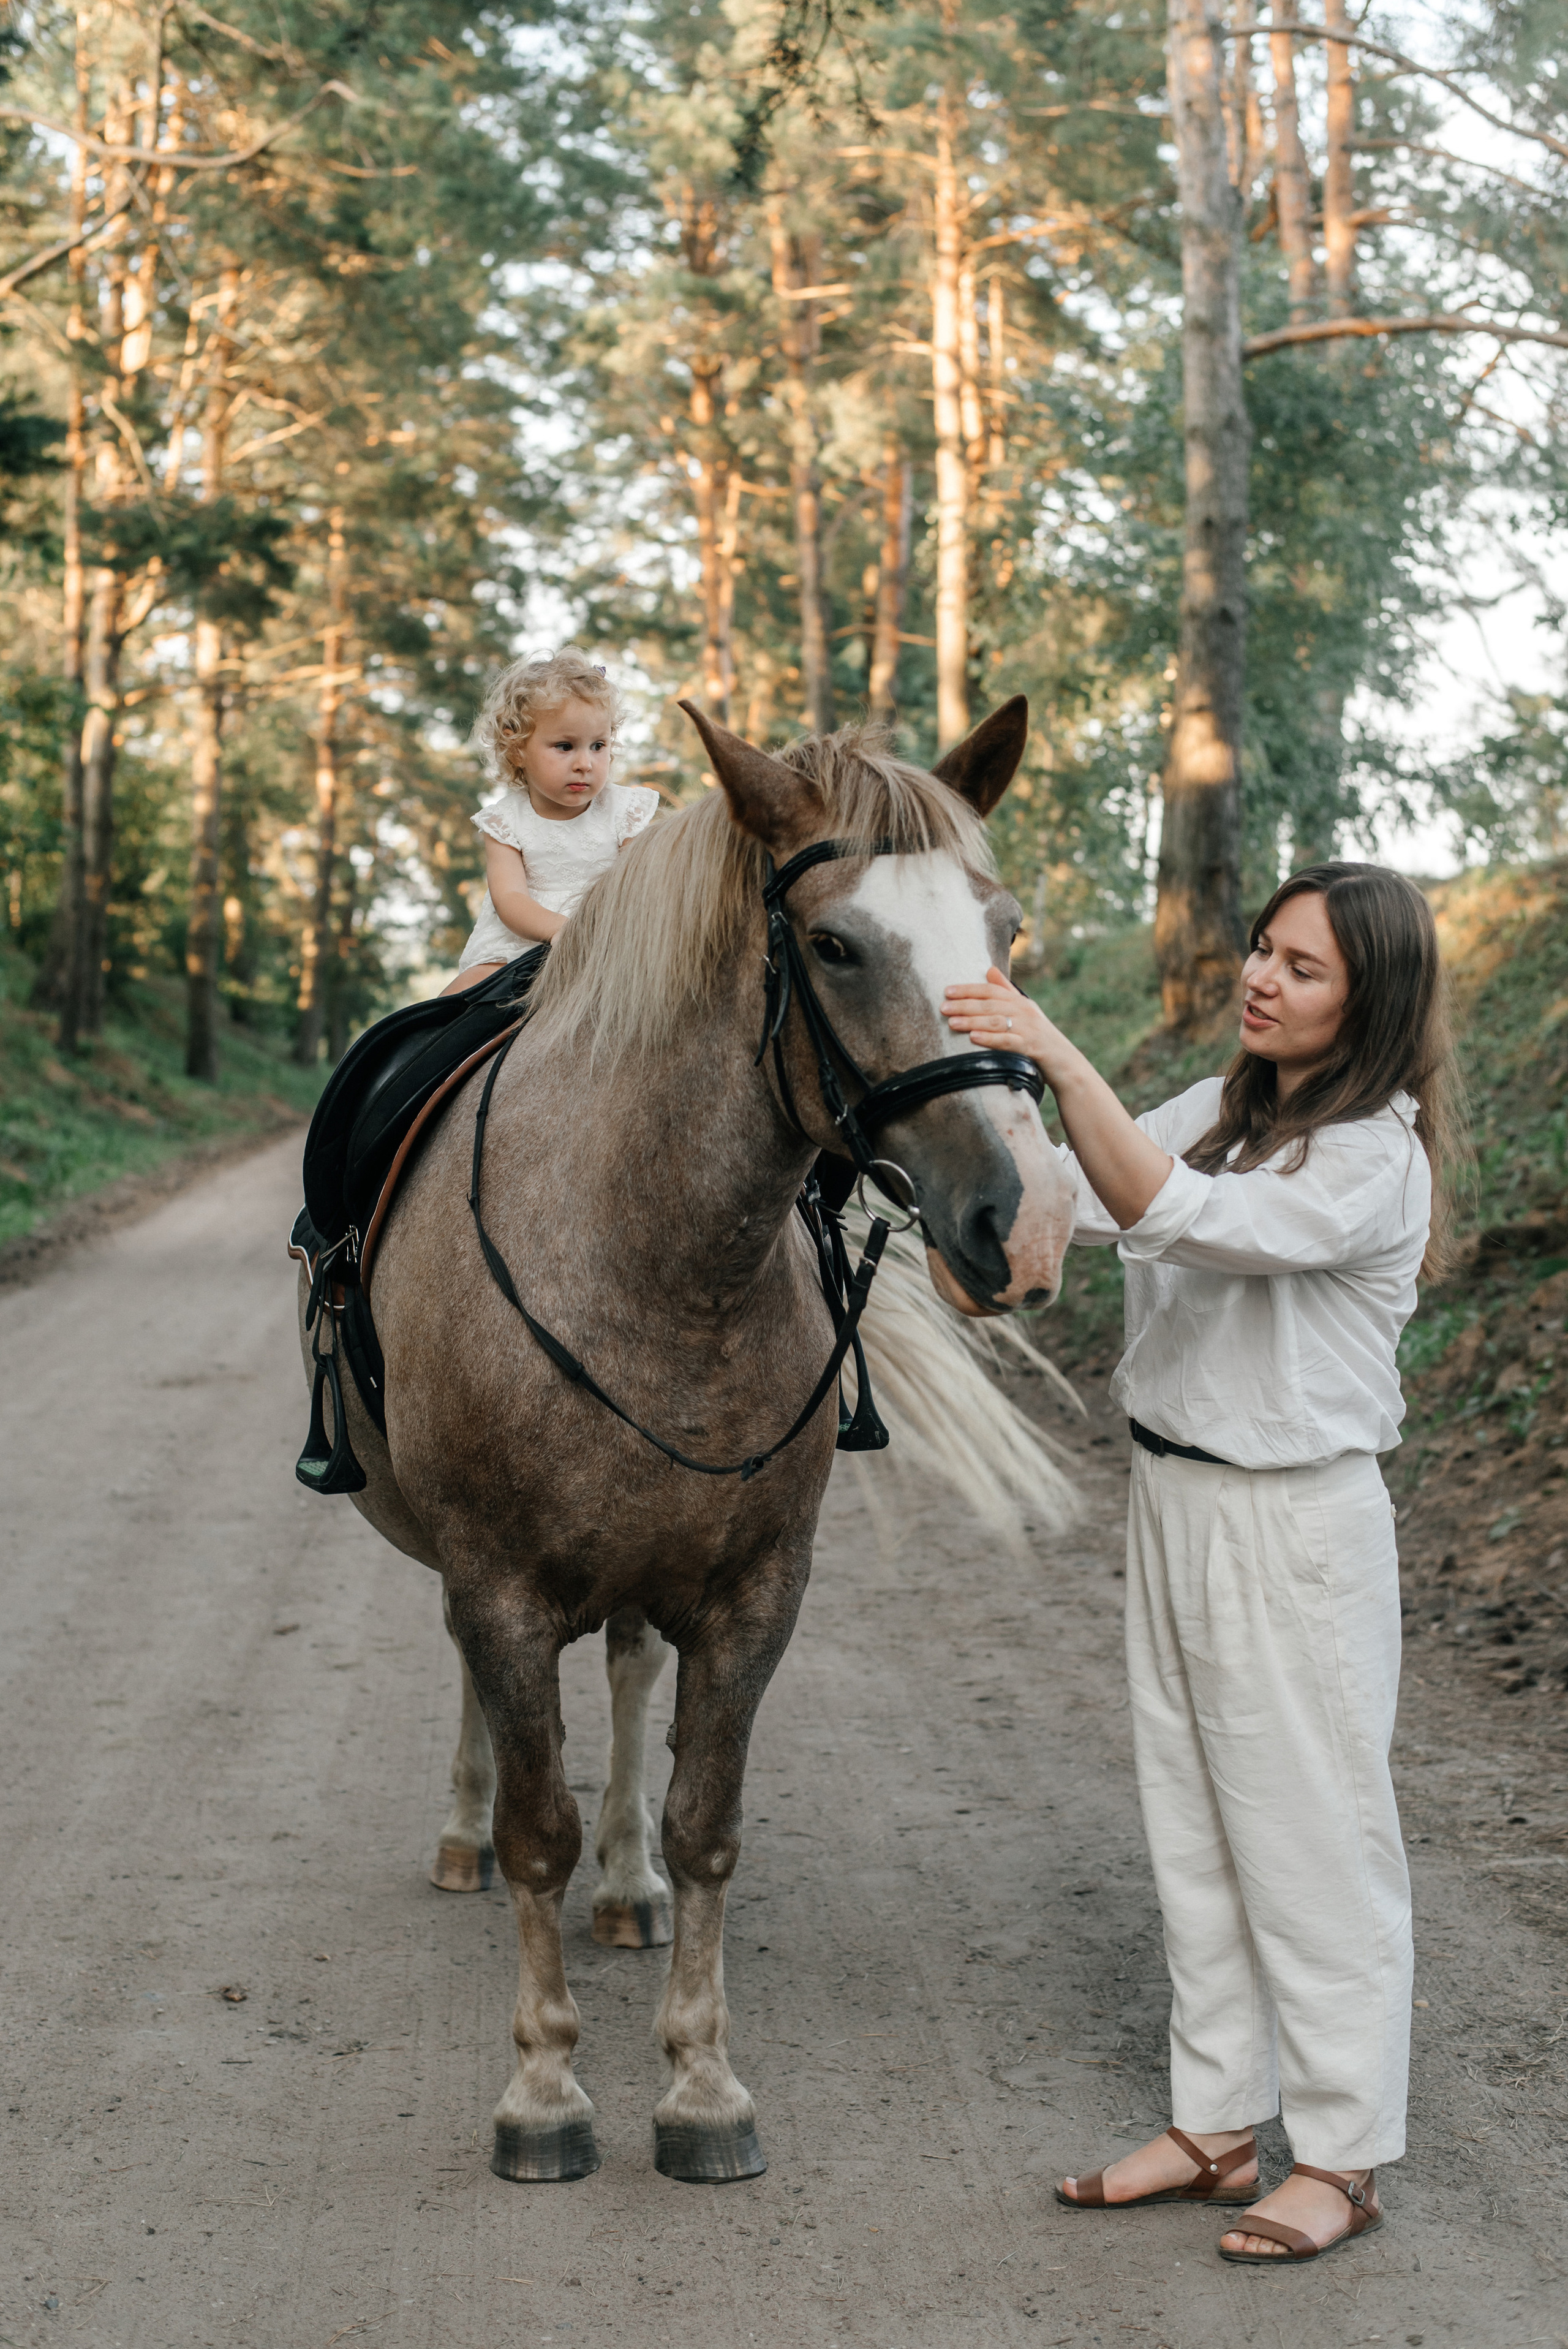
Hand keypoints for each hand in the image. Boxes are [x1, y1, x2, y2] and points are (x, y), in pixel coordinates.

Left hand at [943, 967, 1070, 1082]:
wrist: (1065, 1062)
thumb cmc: (1040, 1037)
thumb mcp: (1025, 1010)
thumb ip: (1006, 991)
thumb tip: (989, 969)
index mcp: (1020, 1002)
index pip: (991, 991)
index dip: (969, 989)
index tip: (947, 991)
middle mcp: (1025, 1012)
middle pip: (990, 1005)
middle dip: (965, 1005)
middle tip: (943, 1007)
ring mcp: (1028, 1029)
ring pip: (996, 1022)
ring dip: (972, 1021)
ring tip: (952, 1022)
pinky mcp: (1031, 1048)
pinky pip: (1008, 1042)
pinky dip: (990, 1039)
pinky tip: (974, 1038)